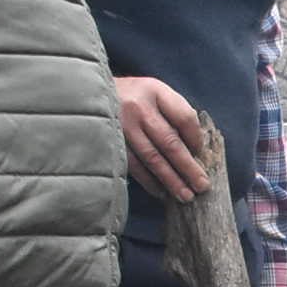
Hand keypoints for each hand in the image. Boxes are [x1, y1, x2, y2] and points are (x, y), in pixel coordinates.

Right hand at [117, 76, 210, 200]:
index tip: (200, 154)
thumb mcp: (153, 92)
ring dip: (170, 179)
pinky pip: (133, 165)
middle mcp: (138, 107)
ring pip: (152, 158)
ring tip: (185, 195)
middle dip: (188, 167)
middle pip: (170, 142)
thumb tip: (194, 149)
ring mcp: (122, 125)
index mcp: (154, 91)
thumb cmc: (129, 95)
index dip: (196, 139)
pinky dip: (148, 181)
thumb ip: (173, 113)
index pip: (184, 118)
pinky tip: (161, 191)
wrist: (84, 91)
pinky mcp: (109, 141)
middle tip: (202, 186)